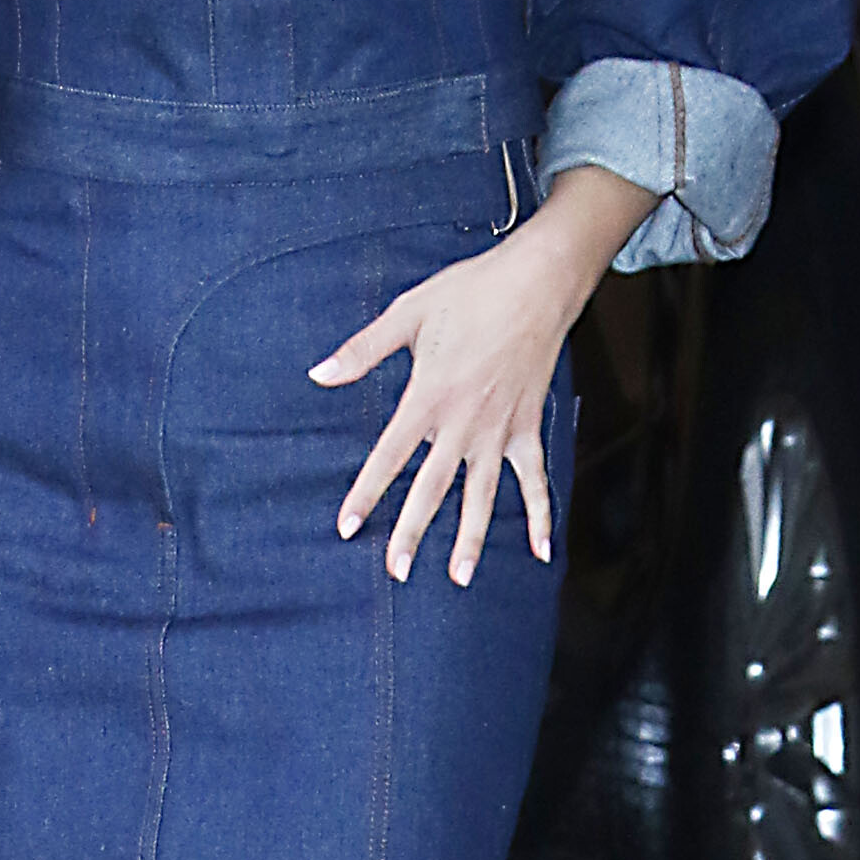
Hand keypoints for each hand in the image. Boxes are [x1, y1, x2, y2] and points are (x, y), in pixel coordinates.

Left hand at [309, 164, 653, 586]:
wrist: (537, 282)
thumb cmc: (469, 292)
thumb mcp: (408, 314)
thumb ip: (362, 350)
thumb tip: (318, 374)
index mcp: (429, 396)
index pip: (390, 455)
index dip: (367, 492)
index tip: (348, 526)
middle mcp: (464, 422)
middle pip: (433, 487)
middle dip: (413, 531)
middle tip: (397, 571)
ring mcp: (500, 429)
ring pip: (482, 494)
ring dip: (471, 537)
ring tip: (459, 577)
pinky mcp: (527, 426)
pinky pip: (534, 480)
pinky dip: (540, 515)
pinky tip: (541, 552)